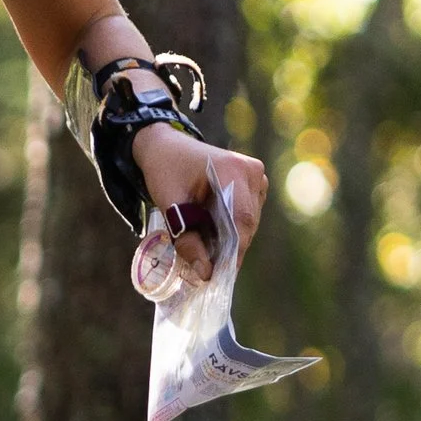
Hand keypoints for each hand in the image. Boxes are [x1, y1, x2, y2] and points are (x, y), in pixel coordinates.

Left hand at [134, 129, 265, 283]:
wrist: (164, 146)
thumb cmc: (165, 171)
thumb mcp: (170, 207)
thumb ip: (187, 239)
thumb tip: (205, 273)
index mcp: (232, 170)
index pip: (241, 220)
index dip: (233, 251)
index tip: (220, 275)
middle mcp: (251, 171)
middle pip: (247, 222)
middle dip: (229, 248)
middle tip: (209, 270)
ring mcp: (255, 175)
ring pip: (249, 220)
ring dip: (230, 238)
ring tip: (206, 250)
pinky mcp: (252, 181)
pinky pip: (247, 212)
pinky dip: (231, 226)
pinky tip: (211, 231)